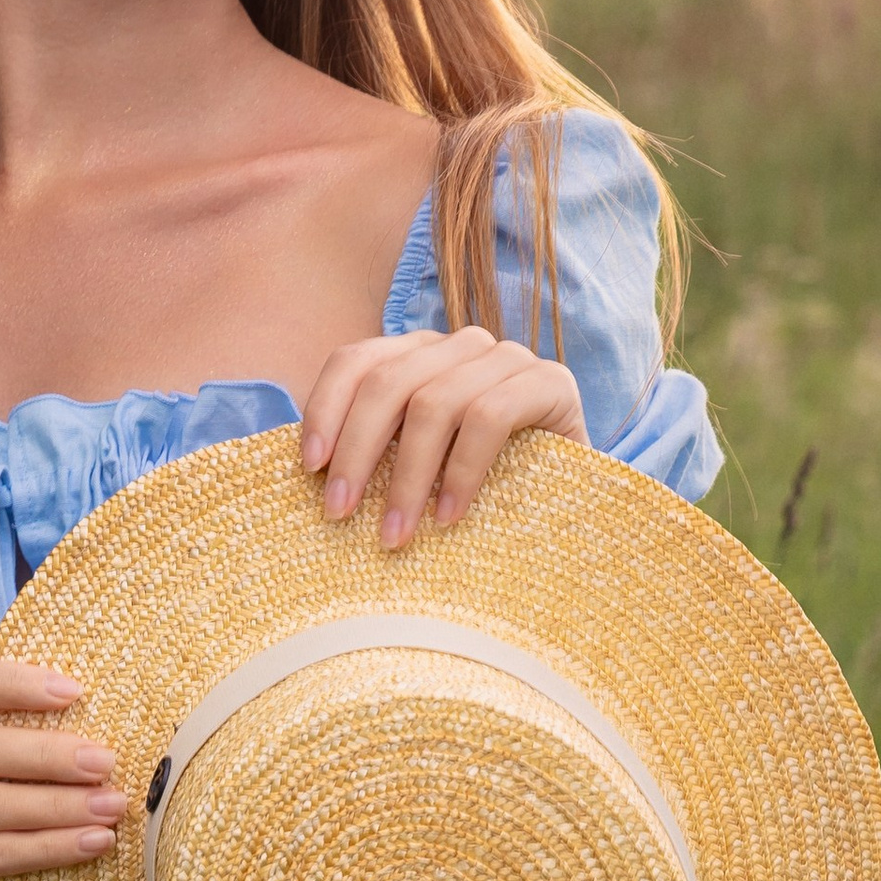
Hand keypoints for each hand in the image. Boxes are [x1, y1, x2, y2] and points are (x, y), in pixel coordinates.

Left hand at [300, 328, 587, 548]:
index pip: (355, 360)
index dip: (325, 410)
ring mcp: (508, 358)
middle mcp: (460, 345)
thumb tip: (309, 476)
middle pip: (388, 382)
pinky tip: (448, 518)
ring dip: (407, 477)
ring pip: (435, 402)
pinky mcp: (550, 382)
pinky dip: (461, 472)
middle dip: (356, 451)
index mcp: (419, 353)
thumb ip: (376, 452)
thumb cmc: (480, 488)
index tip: (310, 469)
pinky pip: (490, 418)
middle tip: (339, 514)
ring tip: (394, 536)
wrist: (572, 500)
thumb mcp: (418, 464)